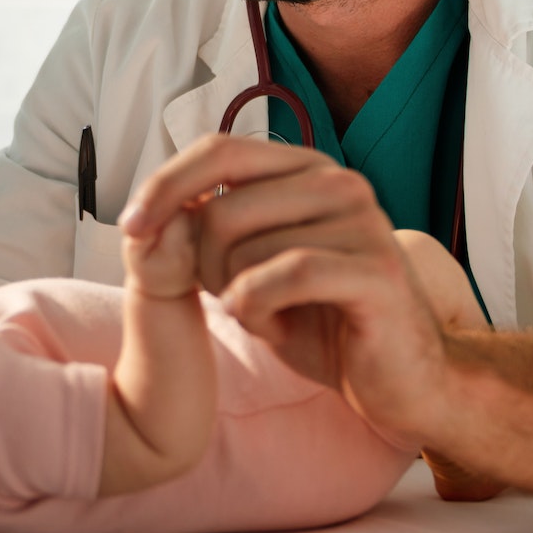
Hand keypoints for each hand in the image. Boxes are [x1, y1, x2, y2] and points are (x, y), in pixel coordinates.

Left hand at [120, 133, 453, 449]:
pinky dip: (255, 303)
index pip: (218, 151)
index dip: (165, 186)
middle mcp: (337, 183)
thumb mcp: (254, 267)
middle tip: (229, 299)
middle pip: (221, 208)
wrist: (401, 381)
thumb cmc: (323, 322)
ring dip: (234, 295)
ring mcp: (362, 222)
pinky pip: (285, 273)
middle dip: (203, 265)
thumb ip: (213, 231)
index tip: (131, 228)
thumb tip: (153, 214)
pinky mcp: (376, 270)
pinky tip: (262, 323)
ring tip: (264, 316)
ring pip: (246, 246)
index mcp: (306, 170)